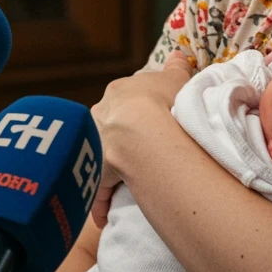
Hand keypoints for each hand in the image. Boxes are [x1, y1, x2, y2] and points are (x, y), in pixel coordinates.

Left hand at [90, 53, 195, 217]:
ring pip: (99, 155)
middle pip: (109, 126)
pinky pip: (96, 189)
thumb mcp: (177, 80)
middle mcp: (101, 114)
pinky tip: (108, 216)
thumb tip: (176, 55)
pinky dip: (101, 202)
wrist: (143, 131)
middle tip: (137, 152)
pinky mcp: (93, 171)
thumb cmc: (164, 101)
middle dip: (119, 137)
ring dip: (107, 167)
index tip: (149, 123)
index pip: (126, 101)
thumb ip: (176, 68)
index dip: (139, 111)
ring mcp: (94, 141)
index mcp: (120, 91)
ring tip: (125, 181)